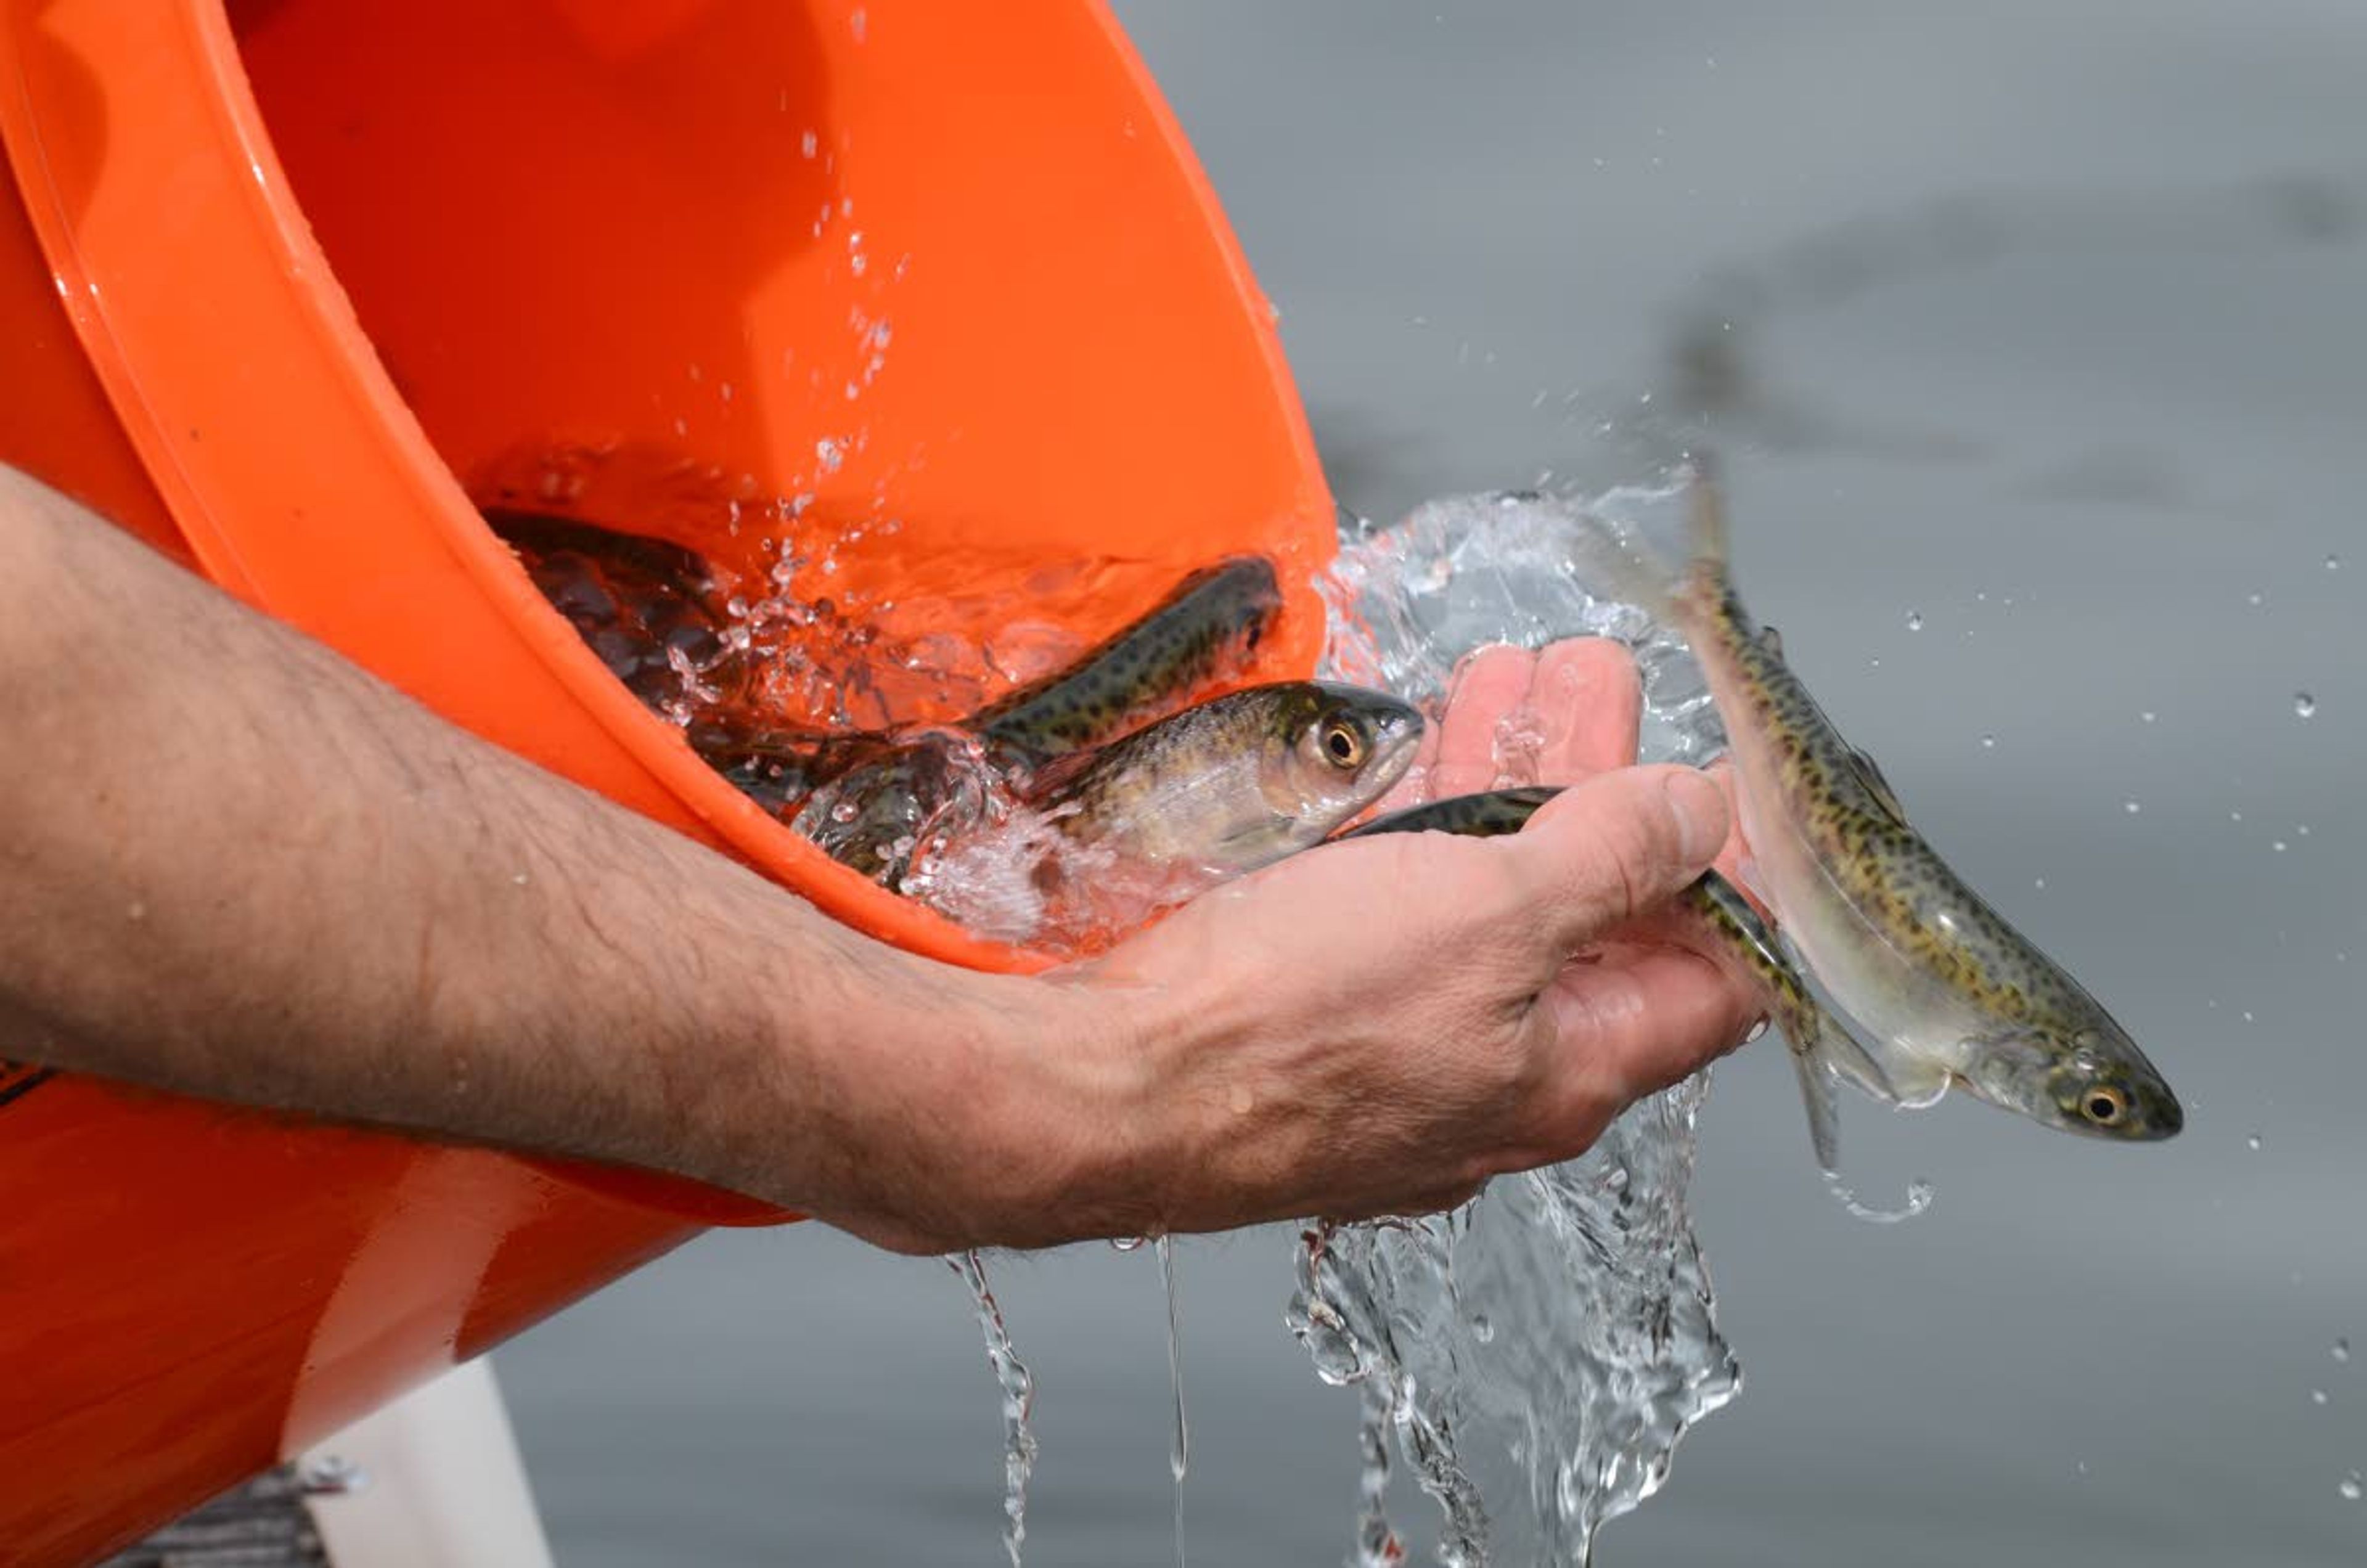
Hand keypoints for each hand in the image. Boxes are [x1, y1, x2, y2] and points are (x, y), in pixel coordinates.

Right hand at [851, 640, 1762, 1250]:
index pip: (1709, 983)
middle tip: (1590, 684)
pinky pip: (1391, 919)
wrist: (1099, 1086)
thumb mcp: (1488, 913)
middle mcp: (1491, 1085)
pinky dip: (1412, 831)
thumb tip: (1700, 814)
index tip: (1722, 783)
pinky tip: (1400, 751)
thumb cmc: (1285, 1022)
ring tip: (1502, 679)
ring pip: (1479, 911)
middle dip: (1595, 791)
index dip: (1735, 875)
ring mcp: (1397, 1060)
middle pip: (1583, 924)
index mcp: (1566, 1076)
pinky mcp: (1310, 1029)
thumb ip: (1611, 856)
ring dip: (1500, 787)